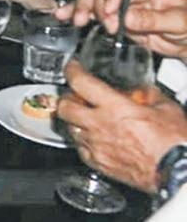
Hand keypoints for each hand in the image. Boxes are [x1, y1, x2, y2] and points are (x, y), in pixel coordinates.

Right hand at [56, 0, 186, 58]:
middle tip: (101, 23)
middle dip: (97, 5)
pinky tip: (64, 16)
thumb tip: (127, 18)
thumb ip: (154, 19)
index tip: (110, 13)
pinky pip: (94, 11)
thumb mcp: (179, 22)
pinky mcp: (115, 14)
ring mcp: (123, 0)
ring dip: (82, 7)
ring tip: (74, 19)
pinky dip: (79, 13)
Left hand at [57, 60, 186, 191]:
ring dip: (74, 120)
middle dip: (66, 98)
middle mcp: (99, 125)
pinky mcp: (98, 163)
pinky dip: (83, 141)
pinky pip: (80, 148)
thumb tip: (144, 91)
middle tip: (74, 95)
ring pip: (69, 128)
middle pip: (64, 106)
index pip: (80, 82)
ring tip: (86, 117)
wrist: (177, 172)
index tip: (72, 68)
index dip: (72, 71)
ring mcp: (96, 145)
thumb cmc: (174, 144)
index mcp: (115, 107)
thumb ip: (149, 95)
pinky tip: (95, 138)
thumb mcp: (166, 108)